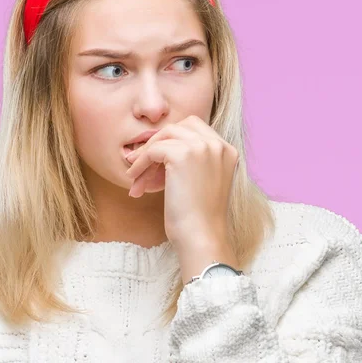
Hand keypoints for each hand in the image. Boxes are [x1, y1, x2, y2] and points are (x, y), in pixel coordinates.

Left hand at [124, 115, 239, 248]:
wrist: (201, 236)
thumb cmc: (198, 218)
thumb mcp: (201, 182)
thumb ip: (190, 162)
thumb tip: (155, 151)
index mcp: (227, 150)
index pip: (194, 129)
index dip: (171, 142)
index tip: (155, 161)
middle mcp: (218, 144)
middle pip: (179, 126)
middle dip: (158, 143)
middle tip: (141, 165)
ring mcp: (202, 147)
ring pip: (164, 136)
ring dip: (146, 155)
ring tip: (136, 177)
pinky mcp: (182, 154)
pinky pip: (153, 150)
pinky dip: (140, 163)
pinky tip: (135, 180)